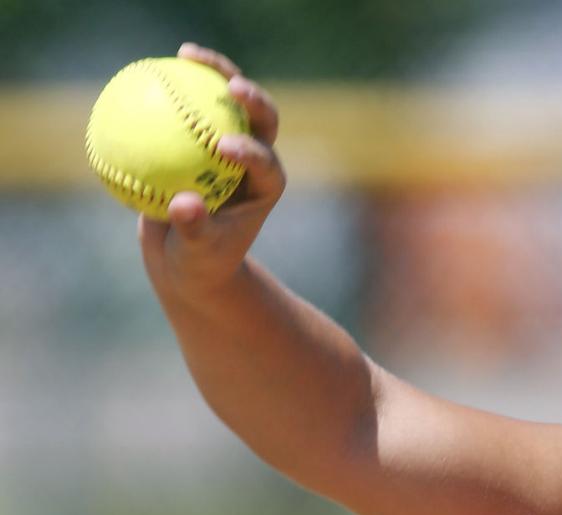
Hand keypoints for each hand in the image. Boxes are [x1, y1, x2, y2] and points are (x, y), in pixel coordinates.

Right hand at [139, 43, 285, 301]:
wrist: (186, 258)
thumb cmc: (198, 263)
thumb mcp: (196, 255)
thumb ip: (194, 230)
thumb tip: (184, 205)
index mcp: (263, 188)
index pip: (267, 165)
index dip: (252, 152)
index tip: (224, 147)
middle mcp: (253, 161)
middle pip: (262, 122)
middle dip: (254, 100)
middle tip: (232, 87)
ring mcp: (229, 144)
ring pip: (227, 102)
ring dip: (213, 72)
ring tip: (187, 54)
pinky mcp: (201, 135)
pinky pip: (187, 105)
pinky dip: (171, 87)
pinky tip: (146, 69)